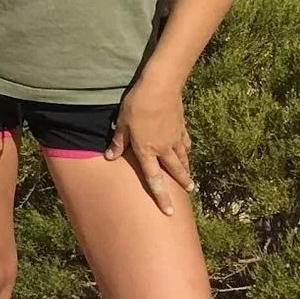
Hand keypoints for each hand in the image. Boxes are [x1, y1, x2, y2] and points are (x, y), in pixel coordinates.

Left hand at [106, 76, 192, 214]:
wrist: (160, 87)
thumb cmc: (137, 106)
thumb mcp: (122, 124)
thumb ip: (118, 142)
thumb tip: (110, 157)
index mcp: (147, 151)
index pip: (154, 179)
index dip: (161, 197)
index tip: (169, 211)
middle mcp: (164, 148)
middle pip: (175, 170)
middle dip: (182, 182)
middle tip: (189, 191)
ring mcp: (175, 137)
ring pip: (183, 158)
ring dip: (186, 169)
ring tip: (190, 177)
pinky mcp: (181, 126)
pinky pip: (185, 142)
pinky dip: (187, 149)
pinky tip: (187, 150)